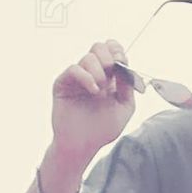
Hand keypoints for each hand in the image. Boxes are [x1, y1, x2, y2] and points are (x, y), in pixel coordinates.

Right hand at [52, 39, 135, 160]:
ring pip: (88, 58)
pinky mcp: (63, 84)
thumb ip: (128, 88)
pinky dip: (86, 77)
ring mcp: (77, 78)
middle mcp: (92, 74)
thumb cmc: (103, 129)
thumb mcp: (124, 108)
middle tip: (111, 72)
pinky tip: (93, 90)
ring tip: (100, 92)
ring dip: (99, 72)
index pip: (112, 51)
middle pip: (98, 47)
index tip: (121, 60)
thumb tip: (126, 69)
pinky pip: (74, 69)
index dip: (117, 50)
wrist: (83, 145)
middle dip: (108, 57)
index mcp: (109, 77)